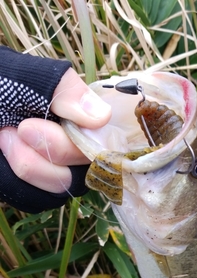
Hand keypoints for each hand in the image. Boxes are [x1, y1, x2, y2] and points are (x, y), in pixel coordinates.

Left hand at [0, 68, 110, 193]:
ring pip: (60, 187)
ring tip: (3, 139)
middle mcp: (73, 145)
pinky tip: (3, 158)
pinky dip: (16, 183)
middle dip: (50, 152)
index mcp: (79, 116)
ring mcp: (53, 168)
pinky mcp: (32, 188)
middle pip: (85, 169)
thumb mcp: (26, 76)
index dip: (79, 145)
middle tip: (18, 129)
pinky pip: (37, 199)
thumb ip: (64, 91)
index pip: (103, 142)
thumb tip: (102, 117)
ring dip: (29, 167)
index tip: (33, 126)